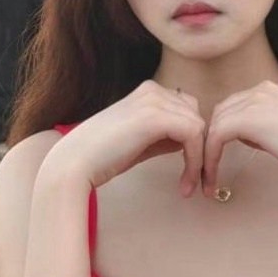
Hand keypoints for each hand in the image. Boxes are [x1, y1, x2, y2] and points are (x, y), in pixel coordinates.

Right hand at [45, 81, 205, 194]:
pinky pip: (193, 136)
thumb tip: (188, 141)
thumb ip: (164, 136)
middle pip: (197, 116)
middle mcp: (153, 90)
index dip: (194, 139)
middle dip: (201, 149)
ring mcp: (155, 101)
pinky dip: (194, 162)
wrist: (76, 162)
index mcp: (148, 92)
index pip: (187, 109)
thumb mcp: (141, 141)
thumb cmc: (103, 156)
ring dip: (200, 160)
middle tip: (198, 180)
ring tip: (190, 186)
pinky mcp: (156, 117)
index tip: (192, 170)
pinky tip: (185, 183)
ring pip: (199, 128)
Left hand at [202, 82, 277, 193]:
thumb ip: (269, 127)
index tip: (220, 157)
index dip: (226, 131)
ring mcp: (255, 101)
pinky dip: (209, 159)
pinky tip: (211, 179)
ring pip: (215, 125)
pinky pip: (215, 137)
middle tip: (207, 168)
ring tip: (206, 179)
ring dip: (206, 153)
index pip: (236, 105)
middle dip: (212, 140)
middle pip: (221, 112)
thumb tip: (248, 136)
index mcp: (274, 90)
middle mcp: (263, 90)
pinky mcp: (247, 119)